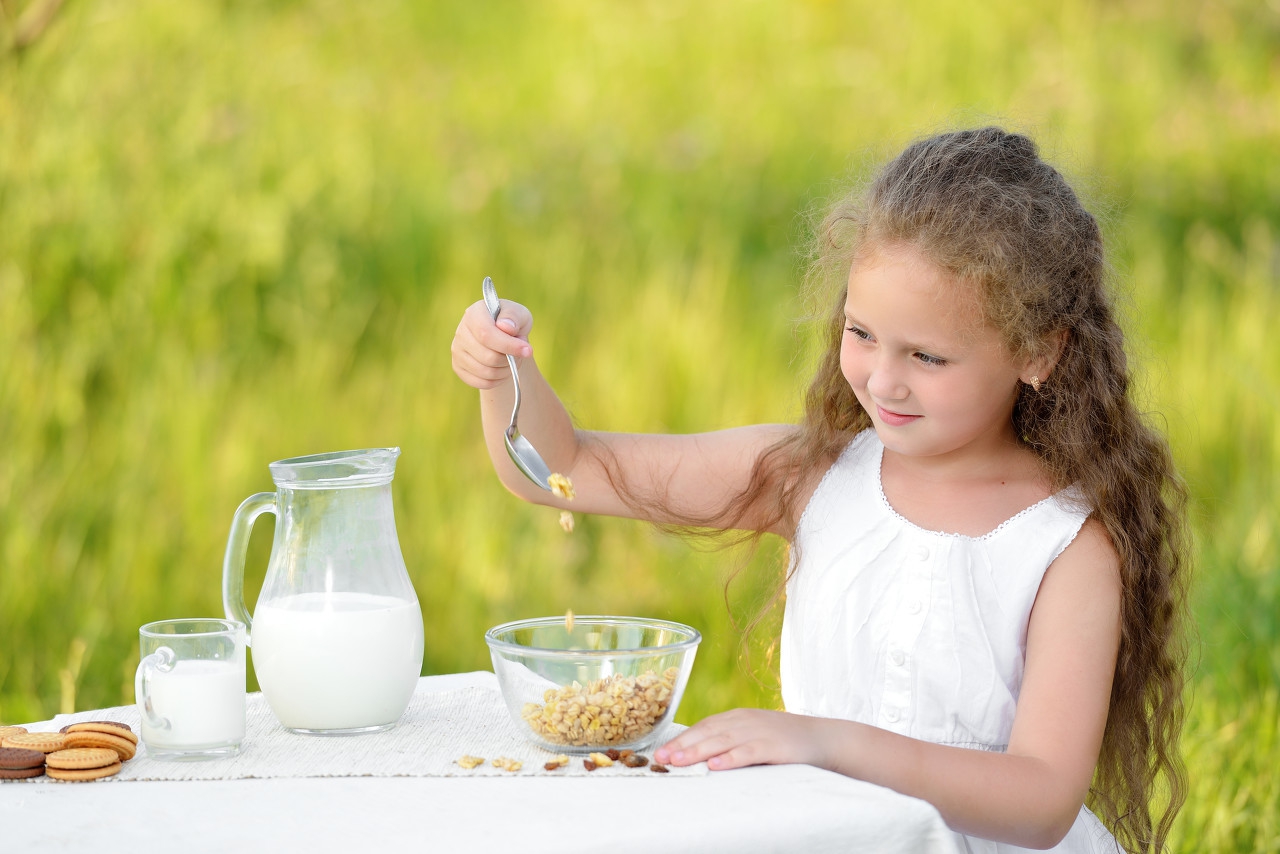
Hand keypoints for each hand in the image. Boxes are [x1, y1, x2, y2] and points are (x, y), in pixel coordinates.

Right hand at [451, 298, 534, 389]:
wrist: (503, 336)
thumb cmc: (512, 323)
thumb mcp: (519, 314)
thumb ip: (514, 317)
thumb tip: (505, 327)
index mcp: (474, 314)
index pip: (486, 334)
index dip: (508, 346)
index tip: (528, 351)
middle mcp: (461, 331)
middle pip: (487, 357)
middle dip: (510, 359)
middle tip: (521, 354)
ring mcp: (457, 350)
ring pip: (485, 372)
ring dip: (506, 370)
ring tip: (513, 360)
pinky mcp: (458, 367)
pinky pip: (481, 382)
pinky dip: (498, 380)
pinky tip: (504, 369)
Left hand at [653, 708, 828, 771]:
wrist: (821, 737)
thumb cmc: (782, 740)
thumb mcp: (752, 734)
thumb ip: (729, 740)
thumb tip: (698, 755)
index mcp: (737, 717)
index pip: (704, 726)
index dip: (682, 738)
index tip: (660, 752)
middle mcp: (744, 721)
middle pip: (708, 732)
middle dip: (683, 745)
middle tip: (661, 758)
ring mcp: (759, 731)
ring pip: (723, 741)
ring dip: (699, 751)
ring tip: (679, 761)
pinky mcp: (774, 746)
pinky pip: (749, 752)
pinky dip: (731, 758)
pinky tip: (716, 765)